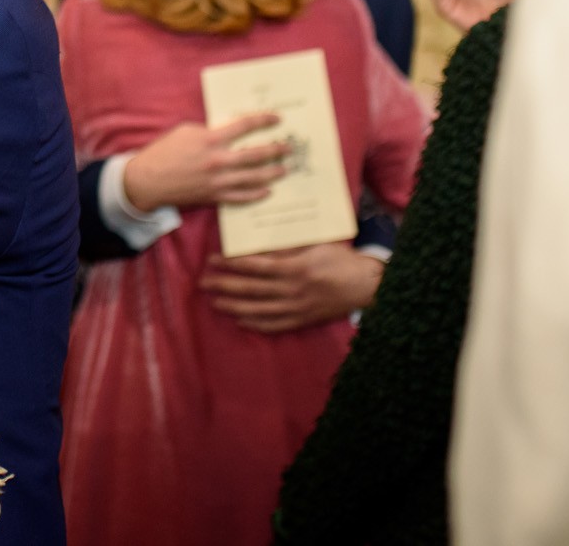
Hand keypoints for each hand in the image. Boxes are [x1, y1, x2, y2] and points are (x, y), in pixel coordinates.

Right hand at [120, 114, 291, 210]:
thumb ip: (209, 131)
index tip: (277, 119)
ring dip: (272, 173)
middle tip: (289, 148)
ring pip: (254, 177)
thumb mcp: (185, 131)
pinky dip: (256, 194)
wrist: (148, 180)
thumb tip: (227, 133)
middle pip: (256, 154)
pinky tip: (267, 191)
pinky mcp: (215, 196)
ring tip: (284, 169)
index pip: (244, 126)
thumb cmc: (164, 152)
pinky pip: (242, 196)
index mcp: (210, 139)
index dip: (263, 121)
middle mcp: (218, 160)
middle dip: (275, 150)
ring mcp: (218, 180)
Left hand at [198, 242, 385, 333]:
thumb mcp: (315, 244)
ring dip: (233, 306)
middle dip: (223, 285)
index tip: (213, 259)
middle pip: (250, 288)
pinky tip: (240, 320)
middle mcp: (292, 290)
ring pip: (258, 309)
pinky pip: (274, 325)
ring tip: (214, 301)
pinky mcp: (303, 320)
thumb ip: (287, 246)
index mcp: (295, 268)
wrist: (366, 286)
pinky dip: (255, 323)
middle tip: (203, 281)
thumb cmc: (340, 259)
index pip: (254, 265)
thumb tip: (259, 243)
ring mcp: (297, 308)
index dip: (231, 263)